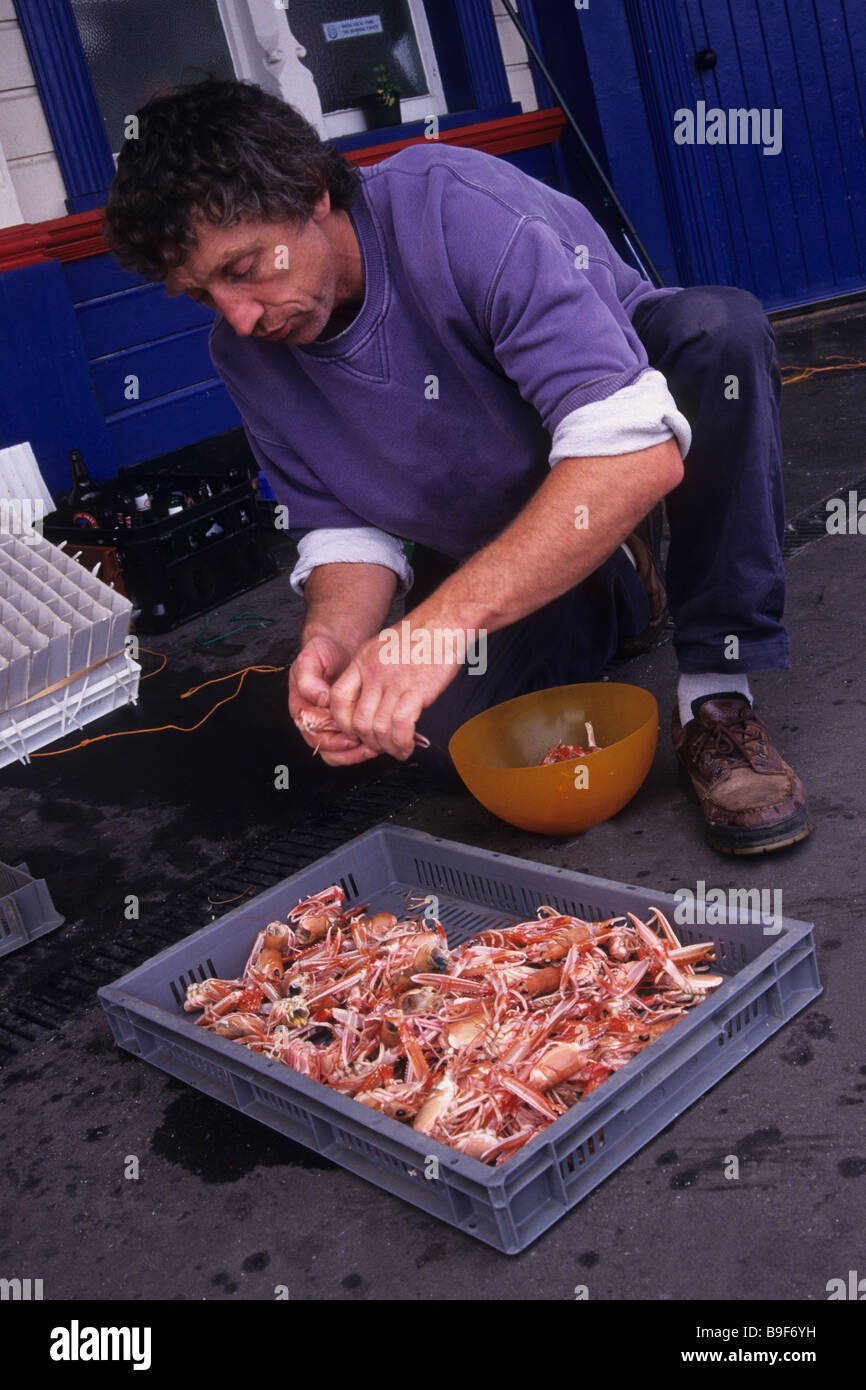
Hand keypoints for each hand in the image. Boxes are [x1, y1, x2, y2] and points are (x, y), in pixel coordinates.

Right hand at [289, 633, 377, 765]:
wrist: (339, 645)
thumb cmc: (322, 653)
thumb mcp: (310, 660)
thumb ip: (309, 680)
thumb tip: (321, 700)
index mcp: (302, 710)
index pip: (314, 736)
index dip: (332, 741)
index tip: (351, 736)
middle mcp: (315, 722)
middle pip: (328, 751)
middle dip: (348, 753)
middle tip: (369, 747)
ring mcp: (331, 724)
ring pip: (340, 753)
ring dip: (357, 753)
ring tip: (376, 747)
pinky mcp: (346, 723)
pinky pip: (352, 744)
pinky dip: (364, 746)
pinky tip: (378, 739)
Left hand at [328, 625, 458, 758]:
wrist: (445, 622)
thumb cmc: (420, 636)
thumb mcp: (383, 647)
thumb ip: (371, 672)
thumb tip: (370, 698)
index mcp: (362, 661)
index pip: (337, 698)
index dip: (343, 721)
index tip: (355, 730)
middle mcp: (373, 673)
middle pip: (357, 720)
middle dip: (367, 741)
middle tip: (379, 746)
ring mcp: (394, 682)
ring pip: (378, 728)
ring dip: (386, 747)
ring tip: (397, 750)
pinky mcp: (416, 691)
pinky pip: (401, 726)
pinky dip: (402, 743)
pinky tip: (407, 746)